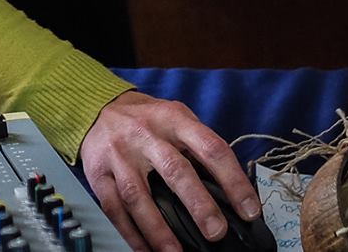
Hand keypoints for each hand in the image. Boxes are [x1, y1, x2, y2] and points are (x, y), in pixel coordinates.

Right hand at [79, 90, 259, 251]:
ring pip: (139, 195)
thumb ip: (199, 146)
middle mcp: (146, 134)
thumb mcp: (177, 118)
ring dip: (158, 229)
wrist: (98, 109)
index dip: (233, 180)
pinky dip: (131, 234)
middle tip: (217, 232)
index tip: (249, 209)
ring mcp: (119, 155)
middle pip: (175, 171)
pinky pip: (115, 209)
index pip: (211, 148)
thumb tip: (231, 190)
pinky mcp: (98, 174)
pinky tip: (146, 249)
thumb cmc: (147, 119)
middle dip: (198, 205)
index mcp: (174, 119)